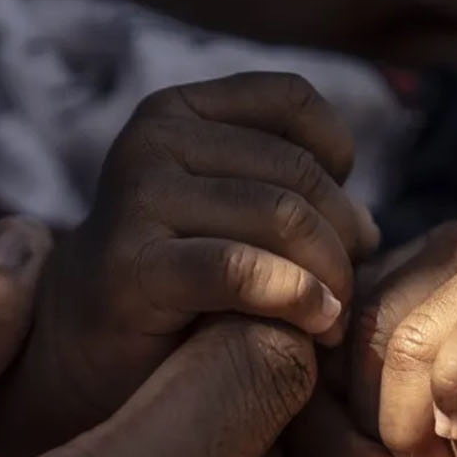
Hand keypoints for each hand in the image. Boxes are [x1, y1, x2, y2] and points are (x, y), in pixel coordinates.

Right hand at [0, 72, 378, 456]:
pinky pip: (244, 270)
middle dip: (342, 238)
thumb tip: (370, 226)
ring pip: (282, 217)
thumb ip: (295, 197)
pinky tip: (314, 327)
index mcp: (177, 111)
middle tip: (348, 293)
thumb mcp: (237, 217)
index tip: (344, 223)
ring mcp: (137, 196)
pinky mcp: (134, 265)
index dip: (338, 158)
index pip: (292, 101)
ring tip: (331, 319)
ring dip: (327, 276)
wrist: (86, 355)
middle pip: (297, 171)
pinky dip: (297, 298)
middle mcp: (151, 138)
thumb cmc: (180, 288)